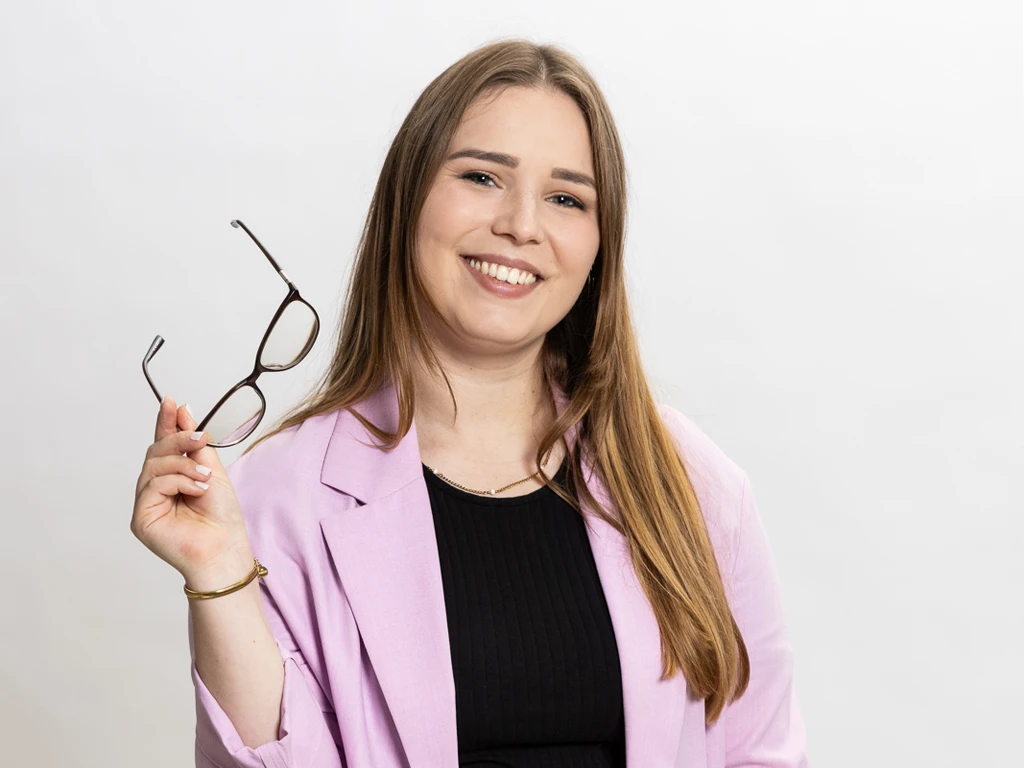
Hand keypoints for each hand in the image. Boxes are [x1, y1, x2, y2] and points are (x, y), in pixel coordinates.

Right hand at [131, 396, 253, 589]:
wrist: (225, 548)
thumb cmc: (222, 518)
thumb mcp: (212, 471)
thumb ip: (196, 445)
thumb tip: (182, 411)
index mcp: (173, 478)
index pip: (164, 445)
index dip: (166, 422)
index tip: (171, 401)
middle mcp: (156, 489)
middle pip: (156, 452)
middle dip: (178, 440)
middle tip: (199, 439)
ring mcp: (147, 504)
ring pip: (153, 466)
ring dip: (183, 464)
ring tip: (204, 477)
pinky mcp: (141, 518)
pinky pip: (153, 485)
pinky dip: (177, 481)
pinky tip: (196, 489)